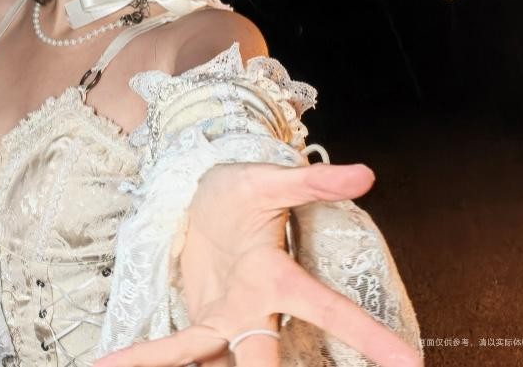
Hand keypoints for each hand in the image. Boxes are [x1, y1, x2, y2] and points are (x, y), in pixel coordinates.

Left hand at [94, 162, 421, 366]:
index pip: (328, 307)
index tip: (409, 363)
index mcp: (278, 277)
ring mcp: (226, 321)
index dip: (367, 335)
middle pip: (263, 355)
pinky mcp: (201, 323)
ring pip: (214, 361)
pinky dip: (148, 359)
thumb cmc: (242, 189)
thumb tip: (364, 174)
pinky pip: (177, 350)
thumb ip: (311, 183)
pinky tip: (113, 365)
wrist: (204, 199)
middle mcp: (256, 309)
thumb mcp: (269, 180)